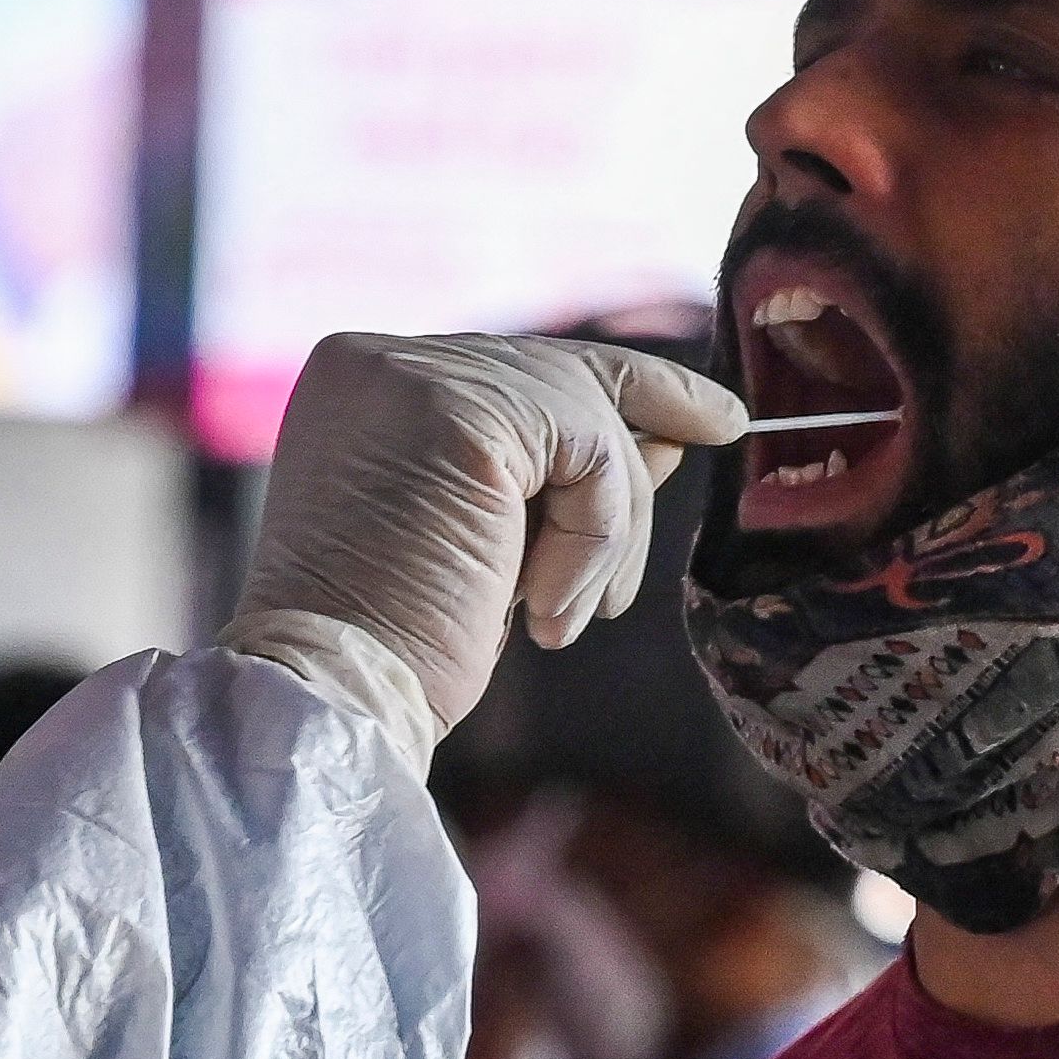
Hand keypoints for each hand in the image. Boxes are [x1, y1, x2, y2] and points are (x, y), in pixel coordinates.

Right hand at [229, 332, 743, 763]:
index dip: (608, 390)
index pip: (510, 366)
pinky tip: (549, 610)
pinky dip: (596, 536)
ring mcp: (414, 376)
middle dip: (638, 428)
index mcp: (361, 383)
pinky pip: (590, 452)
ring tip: (568, 616)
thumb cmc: (395, 644)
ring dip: (606, 527)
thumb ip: (553, 473)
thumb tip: (664, 437)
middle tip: (722, 429)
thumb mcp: (489, 539)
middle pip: (555, 372)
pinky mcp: (459, 412)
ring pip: (584, 412)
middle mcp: (378, 361)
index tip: (699, 411)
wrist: (335, 697)